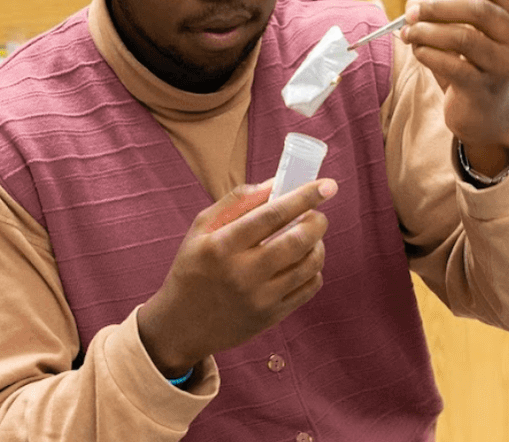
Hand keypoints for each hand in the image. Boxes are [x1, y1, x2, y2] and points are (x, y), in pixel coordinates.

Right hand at [137, 178, 336, 378]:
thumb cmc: (193, 267)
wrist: (182, 324)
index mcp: (222, 245)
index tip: (327, 185)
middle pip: (297, 241)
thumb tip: (275, 184)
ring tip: (310, 236)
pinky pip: (308, 289)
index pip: (272, 215)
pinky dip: (314, 269)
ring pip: (309, 266)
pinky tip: (303, 261)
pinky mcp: (271, 317)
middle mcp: (243, 273)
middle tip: (317, 214)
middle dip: (317, 221)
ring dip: (318, 244)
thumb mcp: (202, 228)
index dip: (304, 197)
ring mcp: (259, 299)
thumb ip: (236, 201)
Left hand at [401, 0, 508, 175]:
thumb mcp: (456, 38)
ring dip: (428, 31)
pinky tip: (417, 52)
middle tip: (411, 12)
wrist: (481, 116)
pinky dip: (428, 54)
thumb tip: (413, 3)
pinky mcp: (485, 88)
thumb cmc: (468, 69)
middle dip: (437, 7)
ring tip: (408, 33)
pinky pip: (452, 65)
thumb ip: (437, 18)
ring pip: (464, 37)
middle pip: (479, 9)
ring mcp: (504, 65)